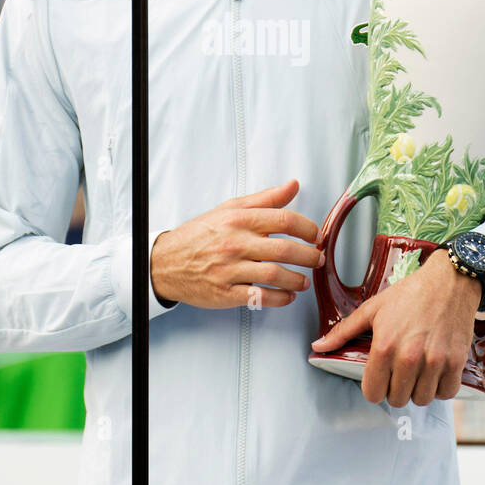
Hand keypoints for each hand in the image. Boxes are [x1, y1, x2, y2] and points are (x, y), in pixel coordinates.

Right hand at [149, 178, 324, 308]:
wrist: (166, 261)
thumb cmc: (200, 234)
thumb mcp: (230, 209)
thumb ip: (265, 199)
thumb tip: (293, 185)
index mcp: (239, 220)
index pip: (284, 221)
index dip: (307, 228)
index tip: (316, 235)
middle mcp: (236, 243)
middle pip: (285, 249)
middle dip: (309, 256)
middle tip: (318, 259)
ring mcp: (231, 269)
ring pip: (276, 275)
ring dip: (297, 279)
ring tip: (304, 281)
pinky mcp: (226, 292)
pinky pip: (260, 297)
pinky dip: (280, 299)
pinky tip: (287, 296)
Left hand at [311, 249, 480, 406]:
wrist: (449, 280)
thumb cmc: (411, 293)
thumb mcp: (373, 309)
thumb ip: (344, 331)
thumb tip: (318, 347)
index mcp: (385, 346)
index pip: (373, 393)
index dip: (374, 388)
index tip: (379, 380)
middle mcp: (409, 357)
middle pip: (398, 399)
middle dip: (396, 389)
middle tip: (399, 373)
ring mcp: (435, 362)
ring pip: (422, 399)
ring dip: (418, 390)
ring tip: (417, 373)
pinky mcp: (456, 362)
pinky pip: (446, 393)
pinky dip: (441, 388)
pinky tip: (435, 373)